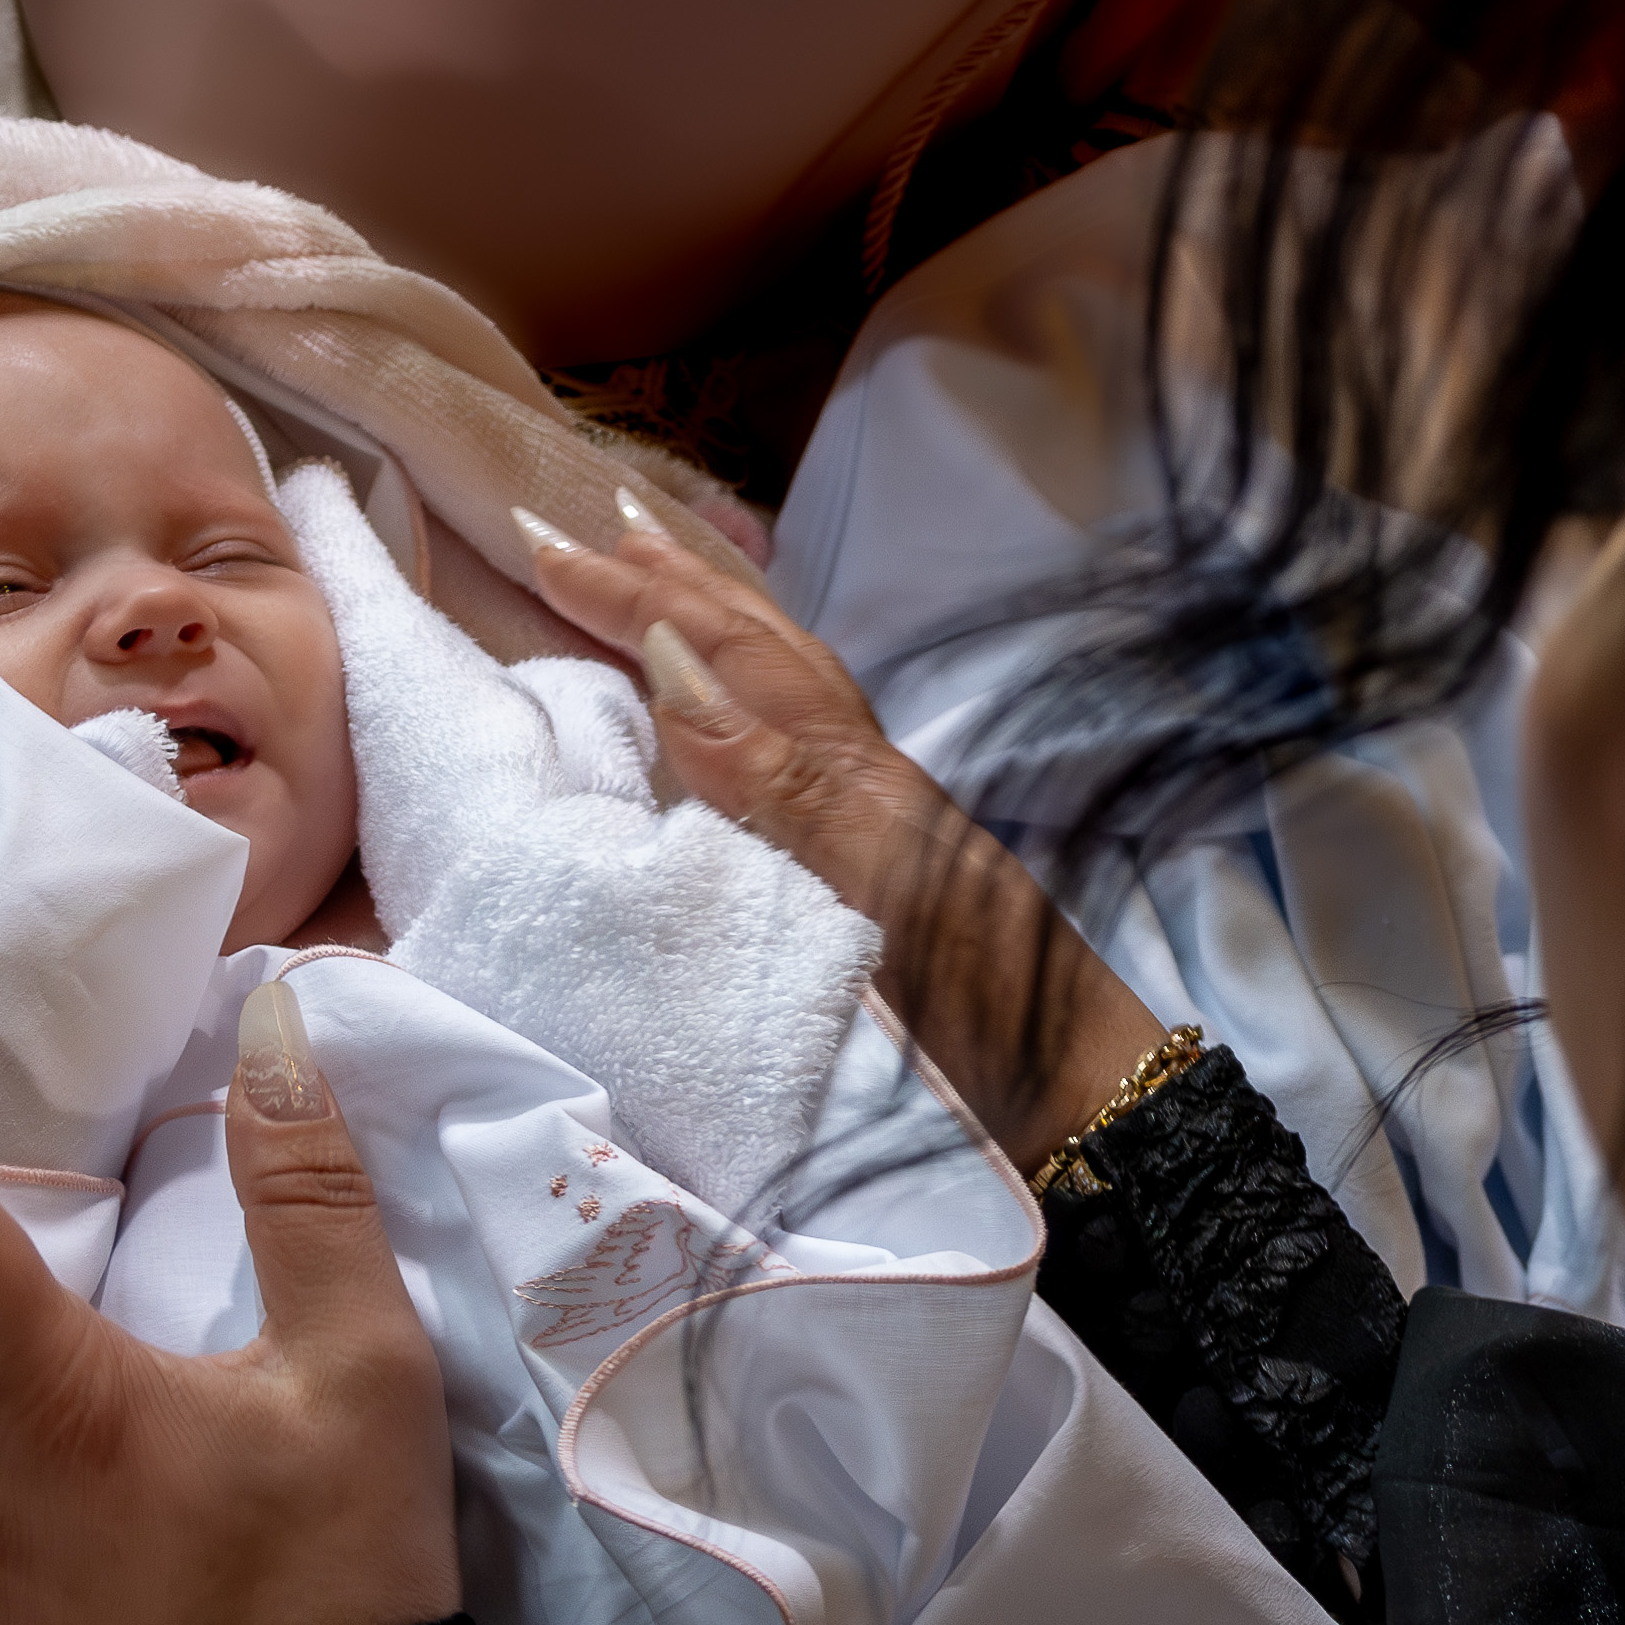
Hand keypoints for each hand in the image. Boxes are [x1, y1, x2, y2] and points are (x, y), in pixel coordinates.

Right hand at [507, 484, 1175, 1169]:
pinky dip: (746, 707)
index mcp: (843, 772)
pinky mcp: (875, 880)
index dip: (638, 599)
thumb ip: (779, 782)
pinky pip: (792, 754)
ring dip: (712, 631)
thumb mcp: (873, 887)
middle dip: (673, 586)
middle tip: (591, 525)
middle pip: (759, 653)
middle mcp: (855, 779)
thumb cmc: (979, 1005)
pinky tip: (723, 723)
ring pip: (780, 693)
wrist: (1077, 1099)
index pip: (726, 656)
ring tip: (655, 579)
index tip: (547, 544)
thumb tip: (673, 666)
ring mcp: (870, 825)